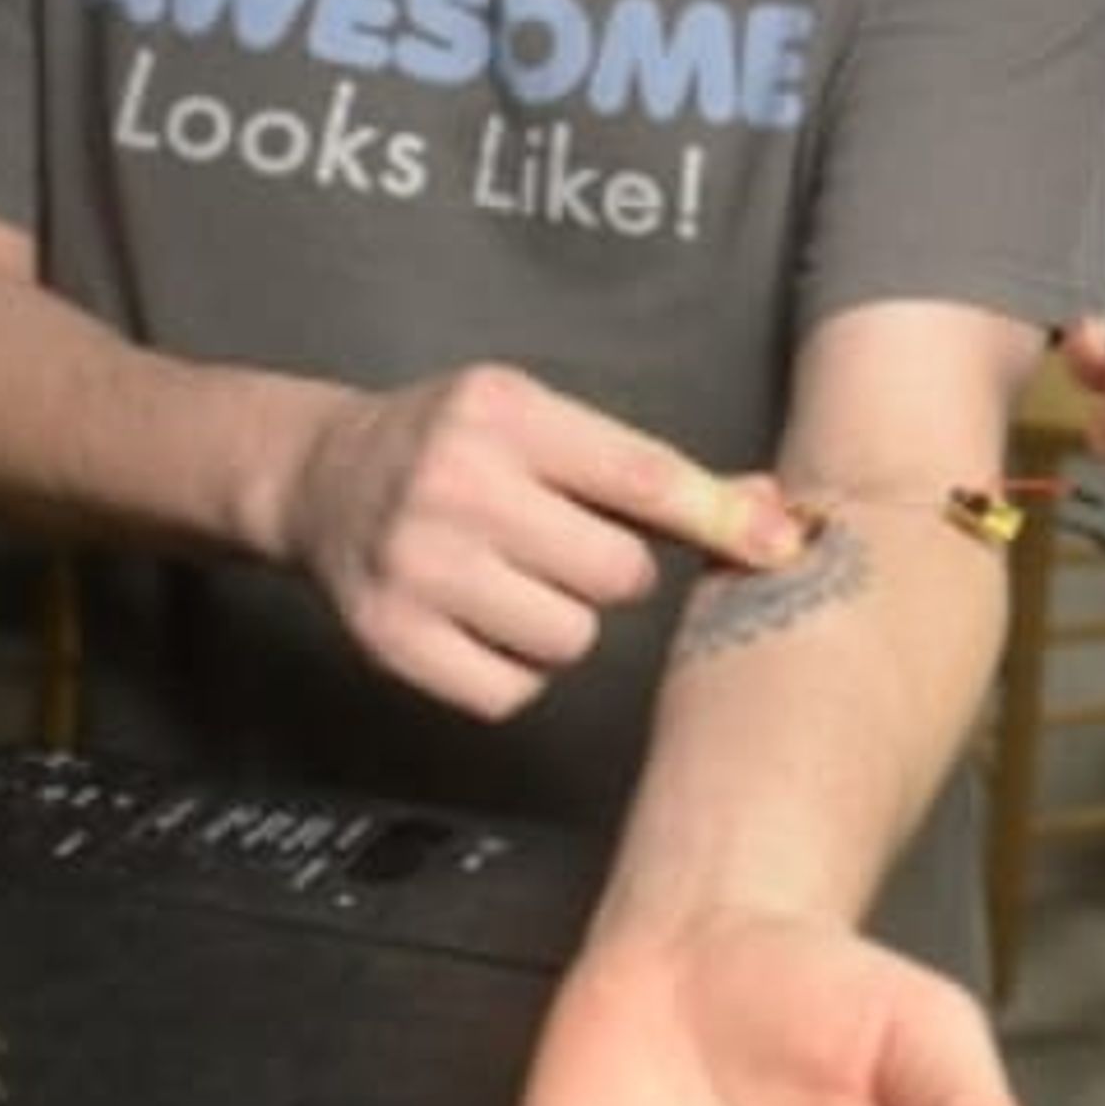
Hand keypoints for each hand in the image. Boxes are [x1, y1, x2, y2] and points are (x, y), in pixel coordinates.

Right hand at [280, 366, 802, 716]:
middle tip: (567, 547)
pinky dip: (515, 671)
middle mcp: (457, 484)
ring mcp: (417, 566)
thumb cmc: (458, 445)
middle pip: (618, 574)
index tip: (782, 545)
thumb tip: (772, 513)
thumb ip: (649, 468)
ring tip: (518, 580)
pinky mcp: (390, 638)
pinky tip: (483, 622)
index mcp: (505, 413)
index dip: (720, 517)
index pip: (641, 477)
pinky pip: (511, 691)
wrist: (322, 476)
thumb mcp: (543, 422)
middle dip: (614, 571)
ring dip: (565, 622)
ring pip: (571, 639)